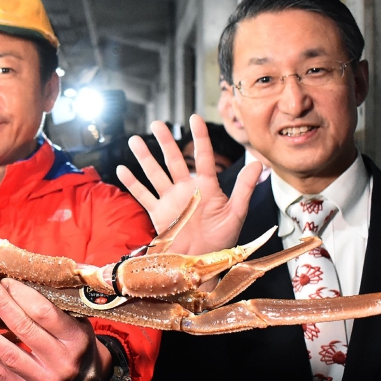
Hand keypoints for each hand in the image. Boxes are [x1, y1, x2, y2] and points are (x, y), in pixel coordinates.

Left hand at [0, 275, 111, 380]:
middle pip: (24, 329)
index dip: (21, 294)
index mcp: (77, 339)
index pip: (44, 313)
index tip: (3, 280)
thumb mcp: (76, 322)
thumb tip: (16, 281)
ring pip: (8, 355)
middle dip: (0, 304)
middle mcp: (63, 362)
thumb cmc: (75, 343)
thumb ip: (53, 305)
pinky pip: (2, 376)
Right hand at [118, 114, 259, 255]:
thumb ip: (244, 188)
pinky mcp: (158, 213)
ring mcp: (170, 200)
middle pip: (174, 160)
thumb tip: (258, 164)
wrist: (201, 263)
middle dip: (166, 142)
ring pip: (155, 173)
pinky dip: (132, 183)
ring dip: (145, 157)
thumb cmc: (223, 239)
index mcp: (207, 186)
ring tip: (135, 141)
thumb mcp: (236, 213)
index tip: (195, 118)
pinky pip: (143, 195)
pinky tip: (122, 170)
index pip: (203, 156)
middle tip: (157, 124)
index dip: (200, 137)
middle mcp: (186, 189)